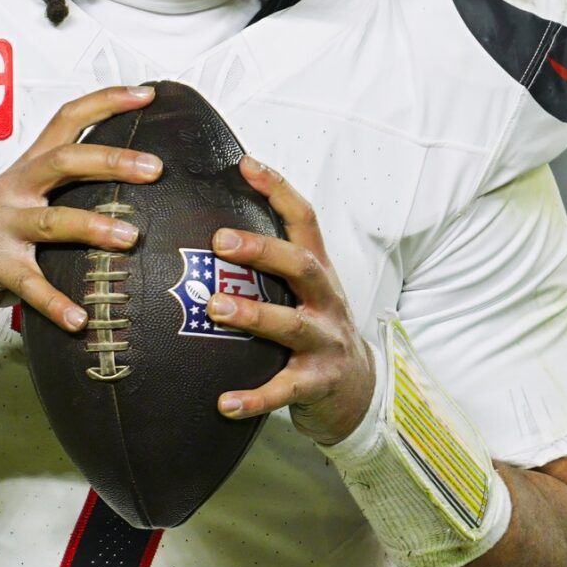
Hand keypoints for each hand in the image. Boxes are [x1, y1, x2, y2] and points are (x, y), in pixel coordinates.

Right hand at [0, 85, 162, 342]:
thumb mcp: (25, 202)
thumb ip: (66, 189)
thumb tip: (132, 182)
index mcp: (27, 169)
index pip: (66, 120)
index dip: (105, 102)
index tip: (146, 94)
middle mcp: (13, 189)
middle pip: (63, 161)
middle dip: (111, 160)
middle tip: (154, 168)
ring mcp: (0, 227)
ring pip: (52, 221)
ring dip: (93, 227)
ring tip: (129, 237)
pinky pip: (30, 285)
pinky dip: (56, 302)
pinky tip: (80, 318)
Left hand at [208, 157, 373, 445]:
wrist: (358, 391)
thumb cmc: (315, 328)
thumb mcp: (302, 289)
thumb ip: (268, 262)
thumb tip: (208, 225)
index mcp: (318, 271)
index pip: (304, 220)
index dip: (278, 190)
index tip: (246, 164)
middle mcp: (325, 301)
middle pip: (301, 266)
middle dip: (262, 250)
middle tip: (219, 240)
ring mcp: (325, 342)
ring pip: (292, 325)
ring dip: (253, 315)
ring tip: (216, 308)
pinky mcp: (318, 383)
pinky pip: (284, 390)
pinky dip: (254, 397)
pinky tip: (223, 403)